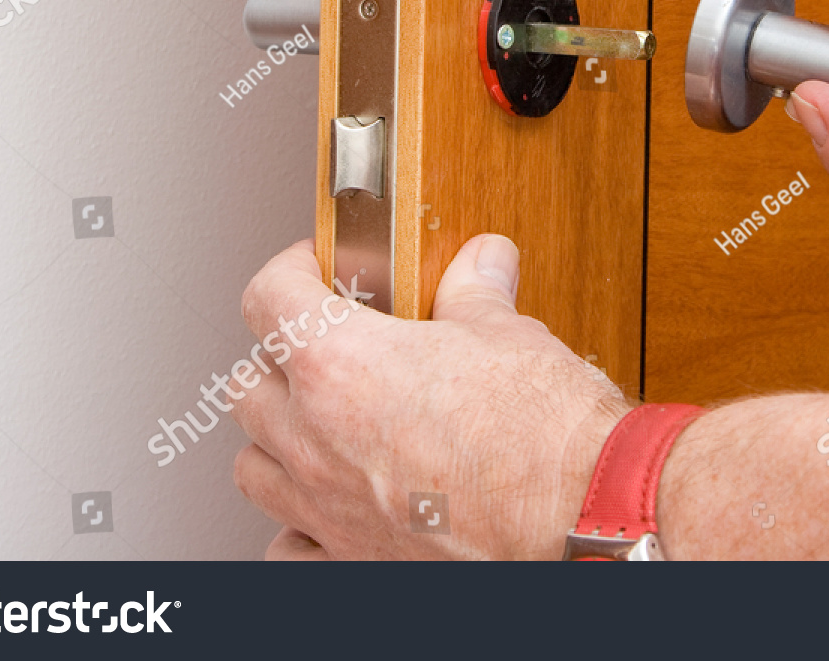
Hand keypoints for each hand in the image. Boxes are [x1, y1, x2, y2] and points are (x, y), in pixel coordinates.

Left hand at [231, 235, 629, 559]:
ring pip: (253, 466)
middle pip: (248, 384)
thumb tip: (481, 264)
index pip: (268, 297)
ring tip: (318, 424)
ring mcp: (327, 508)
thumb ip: (475, 294)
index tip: (313, 268)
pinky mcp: (351, 562)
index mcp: (342, 365)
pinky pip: (286, 547)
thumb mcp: (506, 334)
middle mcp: (317, 440)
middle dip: (281, 357)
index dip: (289, 270)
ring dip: (277, 438)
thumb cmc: (543, 432)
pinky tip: (327, 510)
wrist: (580, 515)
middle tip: (325, 345)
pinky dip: (296, 526)